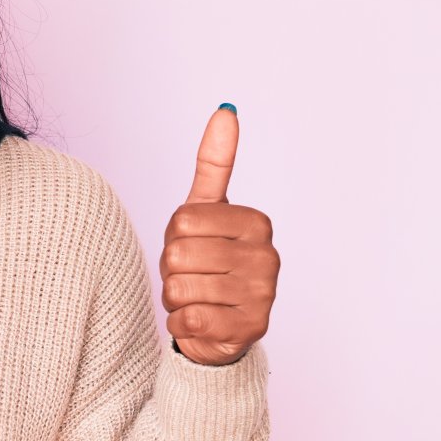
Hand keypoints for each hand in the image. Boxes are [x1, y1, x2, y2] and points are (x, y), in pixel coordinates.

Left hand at [160, 106, 279, 365]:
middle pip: (178, 255)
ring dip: (174, 299)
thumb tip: (226, 110)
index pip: (182, 221)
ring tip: (197, 299)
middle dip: (172, 271)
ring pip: (180, 289)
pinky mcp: (250, 330)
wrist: (217, 328)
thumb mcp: (207, 211)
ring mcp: (264, 296)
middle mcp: (269, 257)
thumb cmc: (208, 263)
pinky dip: (180, 324)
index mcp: (258, 223)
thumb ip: (215, 163)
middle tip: (193, 277)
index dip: (174, 238)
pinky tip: (199, 323)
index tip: (194, 247)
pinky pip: (188, 320)